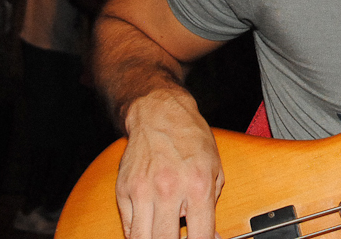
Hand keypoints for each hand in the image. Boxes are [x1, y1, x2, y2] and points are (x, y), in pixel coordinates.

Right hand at [116, 89, 223, 238]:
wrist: (160, 114)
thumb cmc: (191, 139)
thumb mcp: (215, 169)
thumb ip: (212, 205)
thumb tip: (211, 236)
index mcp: (198, 185)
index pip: (200, 236)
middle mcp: (169, 189)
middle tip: (180, 238)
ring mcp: (143, 191)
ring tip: (164, 234)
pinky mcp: (124, 190)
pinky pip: (129, 227)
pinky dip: (140, 233)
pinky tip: (152, 227)